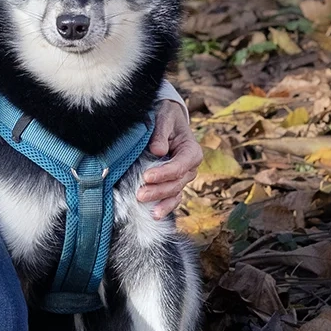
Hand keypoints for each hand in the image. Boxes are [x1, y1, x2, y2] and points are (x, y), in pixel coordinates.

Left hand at [137, 99, 202, 220]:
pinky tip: (155, 214)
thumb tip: (158, 150)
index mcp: (191, 151)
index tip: (147, 176)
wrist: (167, 119)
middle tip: (140, 194)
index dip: (164, 174)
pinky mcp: (174, 183)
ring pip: (174, 193)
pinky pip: (172, 198)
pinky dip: (165, 206)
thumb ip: (161, 133)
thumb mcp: (164, 117)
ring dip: (160, 201)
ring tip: (147, 208)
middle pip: (176, 183)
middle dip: (158, 190)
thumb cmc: (166, 117)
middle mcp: (190, 167)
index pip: (179, 167)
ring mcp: (183, 177)